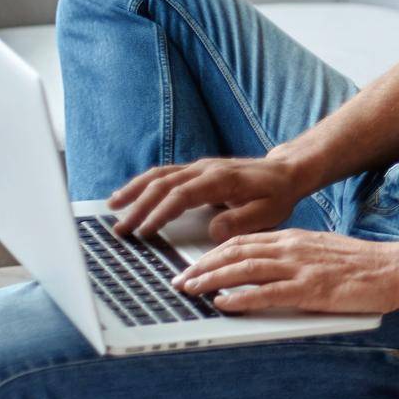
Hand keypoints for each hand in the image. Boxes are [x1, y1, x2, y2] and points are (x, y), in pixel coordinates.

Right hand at [107, 150, 316, 240]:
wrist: (286, 171)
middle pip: (164, 184)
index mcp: (222, 179)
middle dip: (139, 206)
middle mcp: (206, 169)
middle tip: (120, 230)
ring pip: (159, 175)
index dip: (161, 213)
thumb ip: (242, 222)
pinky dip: (143, 184)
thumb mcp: (269, 213)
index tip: (144, 231)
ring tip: (112, 208)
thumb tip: (213, 230)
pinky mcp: (196, 170)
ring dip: (134, 191)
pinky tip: (128, 196)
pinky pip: (164, 174)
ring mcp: (199, 167)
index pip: (183, 194)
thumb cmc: (277, 194)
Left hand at [170, 229, 398, 313]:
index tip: (193, 265)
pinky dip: (241, 297)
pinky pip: (267, 292)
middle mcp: (292, 247)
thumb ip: (292, 255)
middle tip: (180, 279)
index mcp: (293, 237)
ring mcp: (300, 267)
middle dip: (203, 266)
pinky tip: (224, 303)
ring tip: (191, 289)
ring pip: (245, 268)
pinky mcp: (310, 289)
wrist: (390, 268)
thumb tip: (264, 266)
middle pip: (236, 251)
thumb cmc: (359, 264)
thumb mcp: (319, 250)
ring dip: (212, 280)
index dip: (213, 253)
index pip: (243, 241)